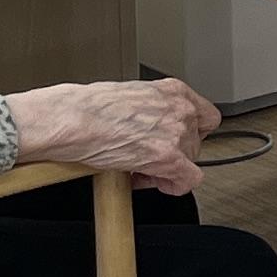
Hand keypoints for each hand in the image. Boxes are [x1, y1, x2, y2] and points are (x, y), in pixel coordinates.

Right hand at [7, 78, 219, 196]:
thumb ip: (151, 109)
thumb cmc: (88, 107)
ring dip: (166, 169)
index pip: (204, 115)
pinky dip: (172, 186)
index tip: (177, 141)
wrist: (73, 119)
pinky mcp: (168, 158)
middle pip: (195, 142)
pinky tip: (152, 181)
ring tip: (140, 168)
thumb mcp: (131, 95)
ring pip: (190, 161)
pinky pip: (187, 181)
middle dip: (173, 153)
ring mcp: (177, 133)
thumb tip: (150, 124)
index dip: (191, 132)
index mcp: (172, 90)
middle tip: (148, 158)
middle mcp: (180, 109)